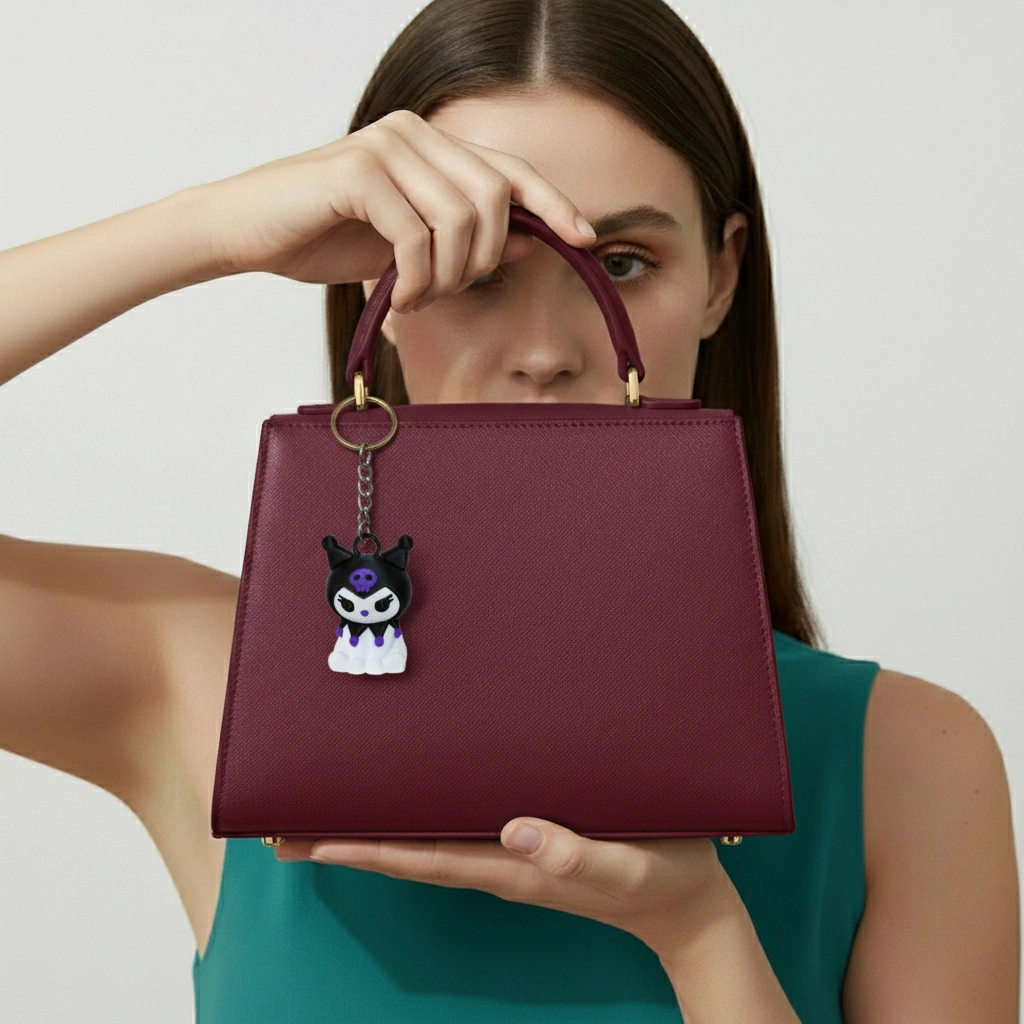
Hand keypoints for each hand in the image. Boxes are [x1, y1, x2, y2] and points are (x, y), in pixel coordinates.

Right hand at [191, 108, 596, 311]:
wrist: (246, 231)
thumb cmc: (324, 235)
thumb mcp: (407, 244)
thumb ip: (462, 238)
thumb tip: (532, 244)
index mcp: (430, 144)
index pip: (509, 172)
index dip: (554, 204)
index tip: (587, 239)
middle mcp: (414, 134)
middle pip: (496, 198)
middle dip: (484, 260)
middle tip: (445, 293)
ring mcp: (387, 146)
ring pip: (461, 219)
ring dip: (446, 276)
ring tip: (414, 298)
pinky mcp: (359, 171)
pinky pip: (416, 236)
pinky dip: (414, 280)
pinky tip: (394, 298)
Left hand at [275, 817, 741, 963]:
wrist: (689, 904)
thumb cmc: (661, 876)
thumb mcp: (624, 866)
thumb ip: (573, 854)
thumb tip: (512, 831)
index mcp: (513, 869)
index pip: (420, 860)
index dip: (361, 849)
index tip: (306, 839)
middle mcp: (501, 862)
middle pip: (408, 854)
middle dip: (348, 840)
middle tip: (288, 828)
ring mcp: (512, 855)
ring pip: (427, 843)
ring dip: (377, 831)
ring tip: (329, 815)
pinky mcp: (531, 844)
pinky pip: (459, 832)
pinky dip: (421, 821)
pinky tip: (412, 803)